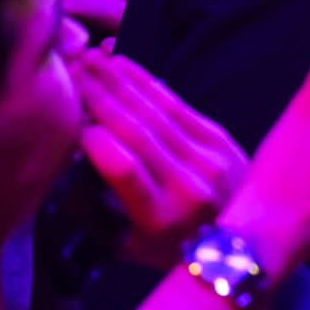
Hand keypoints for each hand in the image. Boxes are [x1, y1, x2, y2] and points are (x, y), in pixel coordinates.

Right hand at [74, 49, 247, 267]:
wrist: (245, 245)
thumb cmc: (175, 249)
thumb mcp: (131, 247)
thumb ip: (98, 214)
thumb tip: (63, 172)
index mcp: (160, 219)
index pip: (123, 168)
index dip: (94, 140)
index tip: (69, 121)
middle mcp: (187, 186)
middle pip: (137, 131)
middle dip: (100, 97)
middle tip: (72, 71)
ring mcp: (207, 159)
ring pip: (156, 111)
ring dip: (121, 81)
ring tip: (92, 59)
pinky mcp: (220, 140)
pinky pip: (177, 104)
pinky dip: (148, 83)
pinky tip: (124, 66)